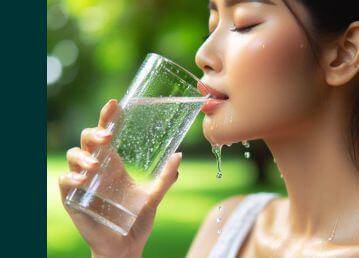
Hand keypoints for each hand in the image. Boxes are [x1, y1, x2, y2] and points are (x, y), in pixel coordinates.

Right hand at [59, 99, 181, 257]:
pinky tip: (83, 181)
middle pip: (88, 139)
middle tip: (108, 137)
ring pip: (73, 156)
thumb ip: (166, 178)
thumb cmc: (137, 220)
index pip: (108, 134)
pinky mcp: (73, 198)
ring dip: (83, 156)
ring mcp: (84, 182)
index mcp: (114, 163)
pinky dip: (71, 178)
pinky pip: (65, 181)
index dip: (108, 117)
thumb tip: (179, 156)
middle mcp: (97, 168)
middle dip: (94, 133)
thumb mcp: (153, 197)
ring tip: (96, 166)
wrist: (126, 246)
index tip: (115, 104)